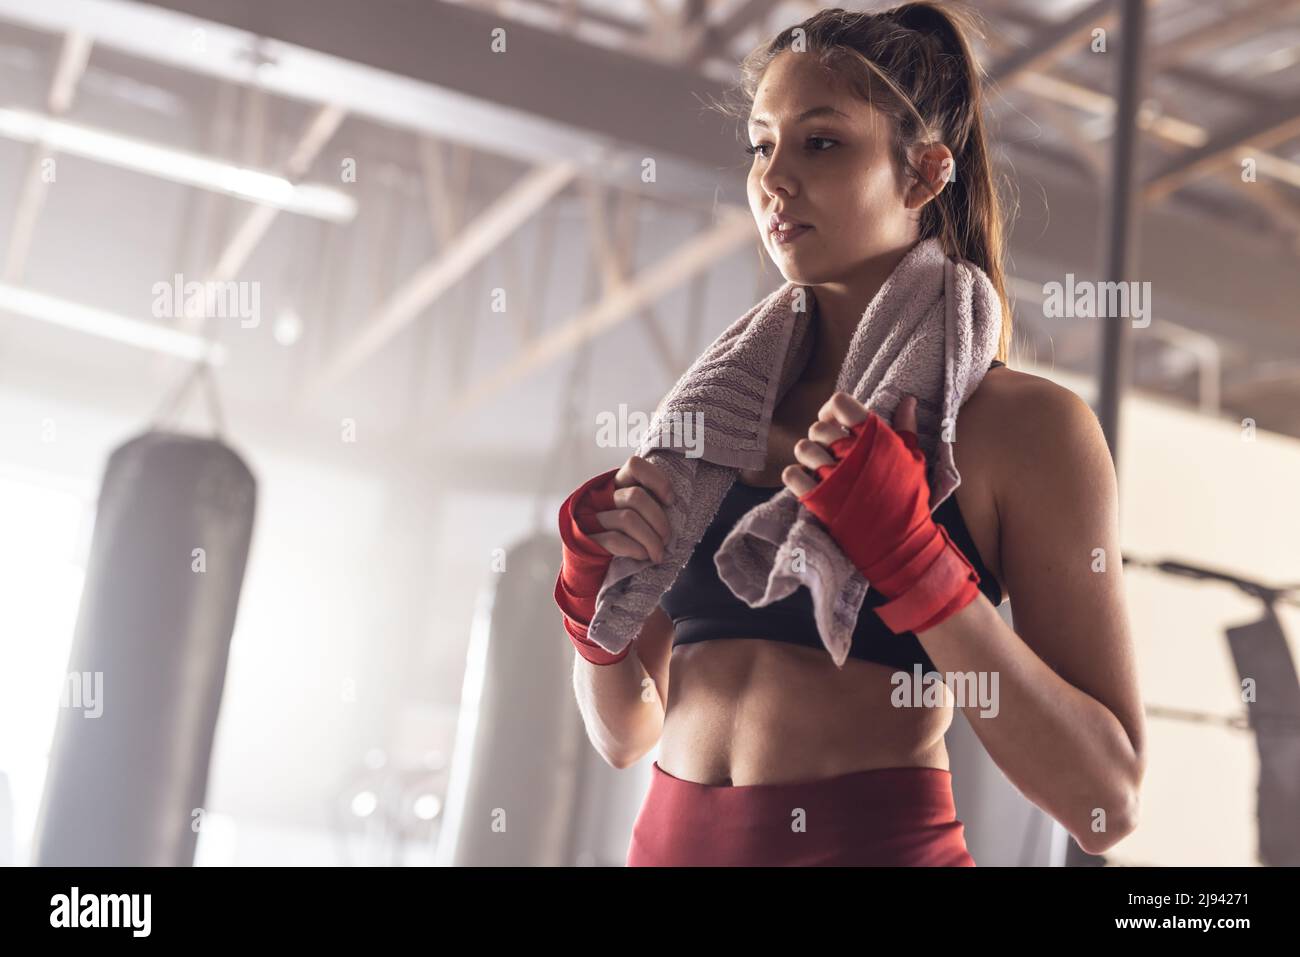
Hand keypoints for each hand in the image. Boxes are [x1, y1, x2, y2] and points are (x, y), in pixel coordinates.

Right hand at [583, 455, 674, 563]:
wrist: (595, 568)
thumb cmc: (624, 540)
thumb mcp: (637, 516)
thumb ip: (648, 506)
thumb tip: (673, 506)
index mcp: (615, 485)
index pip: (635, 466)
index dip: (657, 480)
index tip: (670, 500)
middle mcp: (601, 497)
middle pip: (635, 496)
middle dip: (658, 519)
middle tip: (667, 538)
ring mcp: (591, 517)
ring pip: (628, 519)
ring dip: (651, 540)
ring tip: (658, 554)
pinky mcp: (587, 539)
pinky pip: (615, 539)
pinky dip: (636, 549)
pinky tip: (643, 556)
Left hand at [781, 392, 919, 496]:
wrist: (900, 543)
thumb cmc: (909, 499)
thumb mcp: (913, 459)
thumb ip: (906, 428)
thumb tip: (908, 401)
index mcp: (874, 438)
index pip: (839, 403)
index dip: (833, 410)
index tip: (837, 422)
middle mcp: (852, 454)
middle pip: (818, 428)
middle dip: (821, 438)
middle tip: (831, 451)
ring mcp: (834, 477)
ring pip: (803, 449)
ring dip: (808, 456)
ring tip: (820, 468)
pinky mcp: (819, 500)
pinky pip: (791, 475)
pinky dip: (796, 477)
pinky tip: (808, 482)